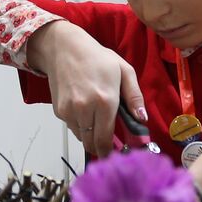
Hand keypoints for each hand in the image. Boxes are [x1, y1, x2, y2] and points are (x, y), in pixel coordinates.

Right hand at [28, 21, 146, 158]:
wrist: (64, 48)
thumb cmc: (96, 58)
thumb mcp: (124, 71)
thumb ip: (135, 97)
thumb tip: (142, 118)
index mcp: (105, 101)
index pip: (106, 140)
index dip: (110, 151)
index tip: (115, 153)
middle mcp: (85, 109)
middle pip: (92, 144)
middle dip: (101, 147)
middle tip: (109, 143)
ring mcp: (69, 111)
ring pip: (81, 137)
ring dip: (90, 135)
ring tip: (96, 118)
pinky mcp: (59, 111)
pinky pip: (72, 127)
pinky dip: (80, 125)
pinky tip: (84, 109)